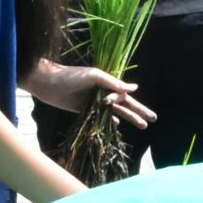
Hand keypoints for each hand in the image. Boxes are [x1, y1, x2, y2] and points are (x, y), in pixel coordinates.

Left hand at [24, 58, 156, 128]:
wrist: (48, 84)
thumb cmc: (70, 76)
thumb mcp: (93, 76)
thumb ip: (113, 83)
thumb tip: (135, 88)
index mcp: (107, 83)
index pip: (122, 94)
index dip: (120, 100)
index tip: (106, 101)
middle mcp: (103, 92)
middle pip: (126, 104)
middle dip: (139, 111)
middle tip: (154, 119)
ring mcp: (95, 103)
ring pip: (117, 112)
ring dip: (130, 118)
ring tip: (144, 126)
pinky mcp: (85, 111)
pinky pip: (102, 118)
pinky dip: (111, 122)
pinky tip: (119, 127)